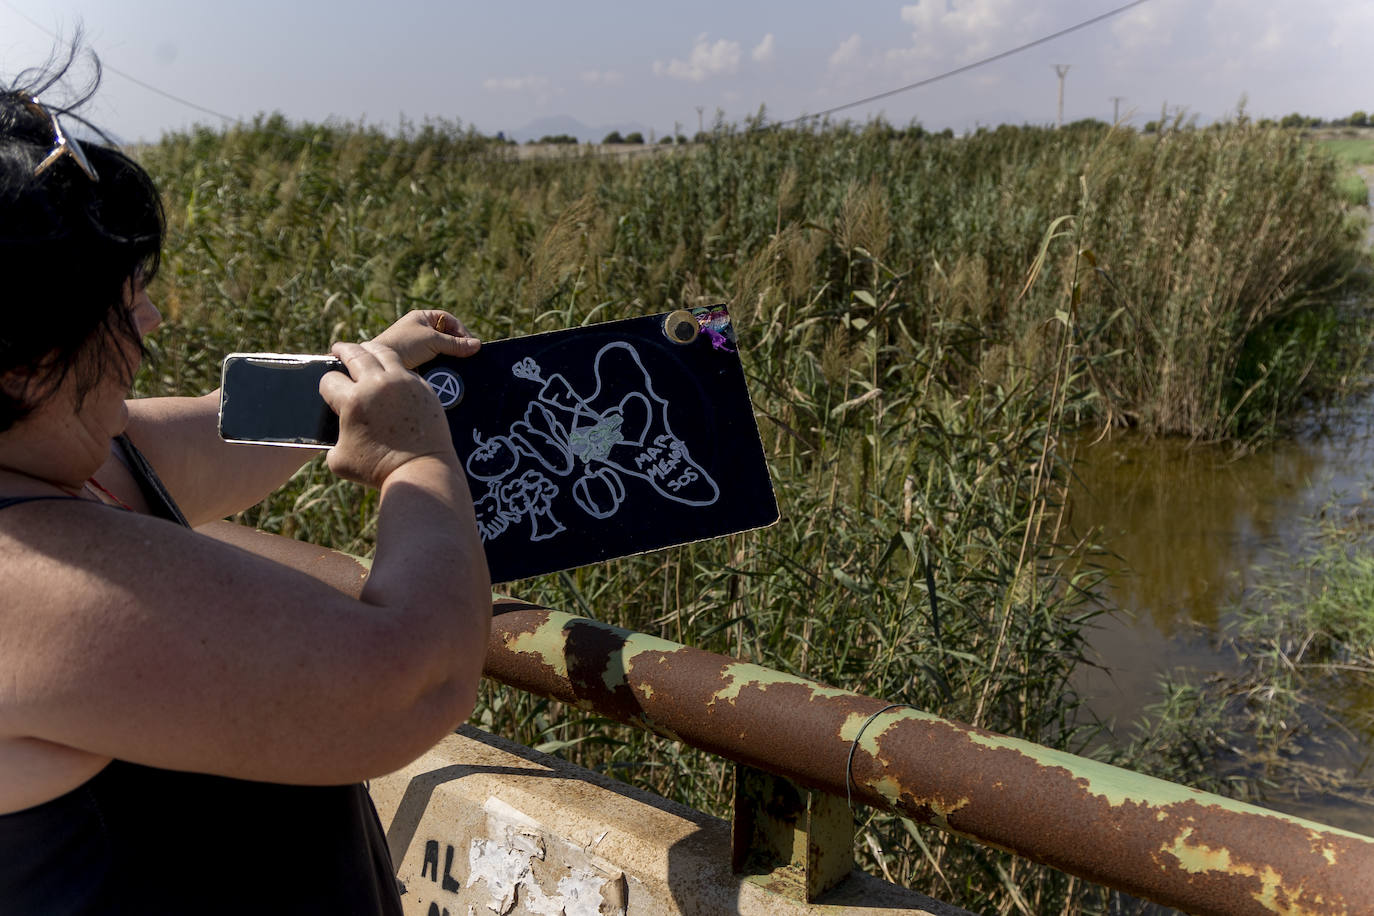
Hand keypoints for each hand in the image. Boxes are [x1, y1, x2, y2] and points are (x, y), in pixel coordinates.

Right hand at [319, 341, 458, 488]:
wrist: (420, 471)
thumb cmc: (378, 470)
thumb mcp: (339, 459)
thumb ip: (333, 438)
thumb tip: (338, 429)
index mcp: (353, 400)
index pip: (330, 379)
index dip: (326, 386)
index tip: (330, 391)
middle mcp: (377, 385)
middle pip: (355, 354)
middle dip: (342, 351)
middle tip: (338, 350)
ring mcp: (404, 383)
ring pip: (383, 352)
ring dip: (370, 349)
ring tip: (364, 349)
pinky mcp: (423, 388)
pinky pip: (405, 369)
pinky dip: (394, 367)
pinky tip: (390, 371)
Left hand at [369, 310, 479, 368]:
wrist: (380, 364)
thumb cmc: (404, 345)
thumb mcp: (433, 341)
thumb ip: (456, 344)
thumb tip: (478, 345)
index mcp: (422, 318)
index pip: (449, 320)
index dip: (461, 331)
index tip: (470, 345)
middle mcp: (420, 330)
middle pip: (447, 336)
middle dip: (458, 346)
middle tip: (468, 356)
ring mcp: (418, 346)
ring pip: (442, 350)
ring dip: (450, 357)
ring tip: (460, 366)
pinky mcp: (416, 361)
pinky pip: (435, 361)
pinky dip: (442, 366)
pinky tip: (448, 372)